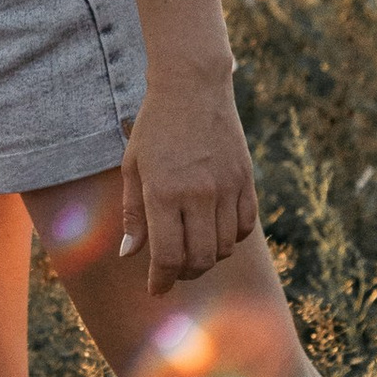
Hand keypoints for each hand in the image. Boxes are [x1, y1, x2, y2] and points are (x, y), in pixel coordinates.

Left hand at [119, 77, 257, 296]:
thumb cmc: (154, 127)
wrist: (193, 87)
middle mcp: (198, 195)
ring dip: (207, 258)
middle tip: (173, 273)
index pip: (167, 256)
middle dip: (184, 275)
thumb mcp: (132, 167)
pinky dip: (231, 239)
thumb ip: (133, 214)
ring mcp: (227, 188)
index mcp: (164, 193)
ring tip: (191, 252)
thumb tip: (130, 255)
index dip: (162, 280)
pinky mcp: (246, 180)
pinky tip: (215, 232)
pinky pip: (245, 227)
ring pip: (224, 247)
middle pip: (199, 259)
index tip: (156, 289)